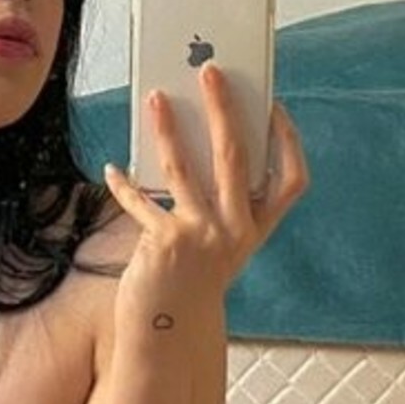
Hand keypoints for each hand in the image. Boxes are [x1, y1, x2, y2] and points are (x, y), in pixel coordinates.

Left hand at [103, 66, 307, 338]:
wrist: (169, 331)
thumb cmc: (193, 275)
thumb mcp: (219, 240)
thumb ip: (217, 198)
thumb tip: (193, 136)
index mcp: (257, 227)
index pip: (291, 181)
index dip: (287, 142)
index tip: (274, 108)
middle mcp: (237, 230)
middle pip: (236, 157)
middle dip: (223, 109)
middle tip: (209, 72)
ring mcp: (203, 235)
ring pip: (185, 168)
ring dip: (167, 129)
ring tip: (155, 98)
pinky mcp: (166, 242)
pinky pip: (142, 200)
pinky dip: (124, 183)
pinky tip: (113, 169)